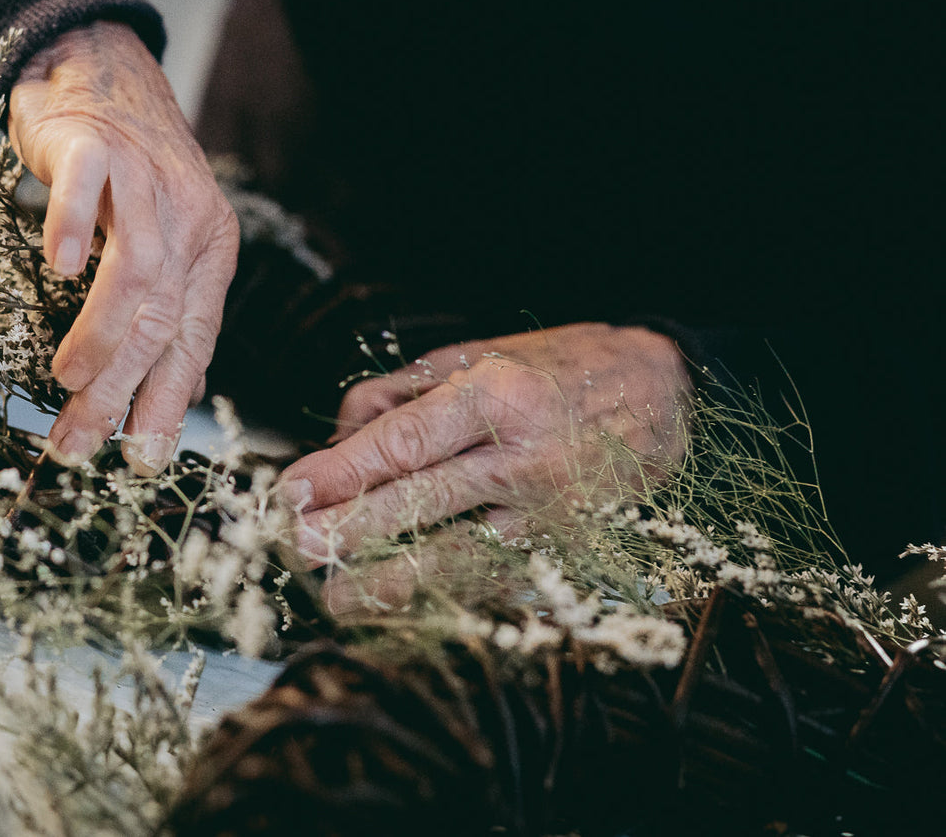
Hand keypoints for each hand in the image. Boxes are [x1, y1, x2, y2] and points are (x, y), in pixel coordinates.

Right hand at [9, 21, 238, 473]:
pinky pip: (87, 189)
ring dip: (100, 334)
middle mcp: (188, 217)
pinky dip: (74, 229)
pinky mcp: (95, 145)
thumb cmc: (120, 173)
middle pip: (162, 318)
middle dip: (123, 393)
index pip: (194, 340)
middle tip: (82, 444)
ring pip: (132, 270)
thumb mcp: (158, 243)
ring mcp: (143, 178)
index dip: (167, 404)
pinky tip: (55, 269)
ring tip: (67, 383)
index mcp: (210, 249)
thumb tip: (168, 397)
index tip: (139, 460)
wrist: (96, 69)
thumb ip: (164, 310)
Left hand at [277, 323, 692, 612]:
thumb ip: (400, 395)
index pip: (403, 442)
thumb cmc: (557, 368)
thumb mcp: (474, 354)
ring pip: (457, 555)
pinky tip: (401, 605)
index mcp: (496, 395)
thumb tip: (337, 442)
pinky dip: (442, 595)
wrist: (668, 395)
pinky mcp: (566, 549)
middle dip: (349, 529)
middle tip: (297, 546)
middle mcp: (523, 457)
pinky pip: (494, 579)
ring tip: (336, 597)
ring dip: (389, 580)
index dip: (341, 472)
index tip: (291, 491)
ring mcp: (548, 511)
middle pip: (421, 502)